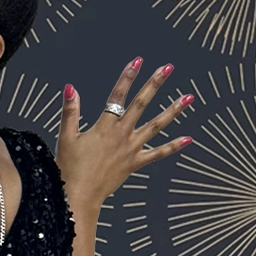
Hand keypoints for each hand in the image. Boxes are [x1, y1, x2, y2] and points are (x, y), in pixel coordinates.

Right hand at [55, 57, 193, 215]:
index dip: (127, 76)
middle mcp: (121, 135)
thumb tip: (71, 87)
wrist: (79, 195)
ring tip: (189, 97)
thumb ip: (70, 111)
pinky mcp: (135, 163)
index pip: (117, 96)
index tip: (137, 61)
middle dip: (155, 84)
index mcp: (104, 127)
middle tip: (168, 68)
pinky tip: (188, 139)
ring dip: (173, 110)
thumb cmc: (69, 167)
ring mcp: (131, 149)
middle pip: (141, 104)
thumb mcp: (66, 137)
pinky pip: (158, 154)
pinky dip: (173, 146)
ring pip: (156, 126)